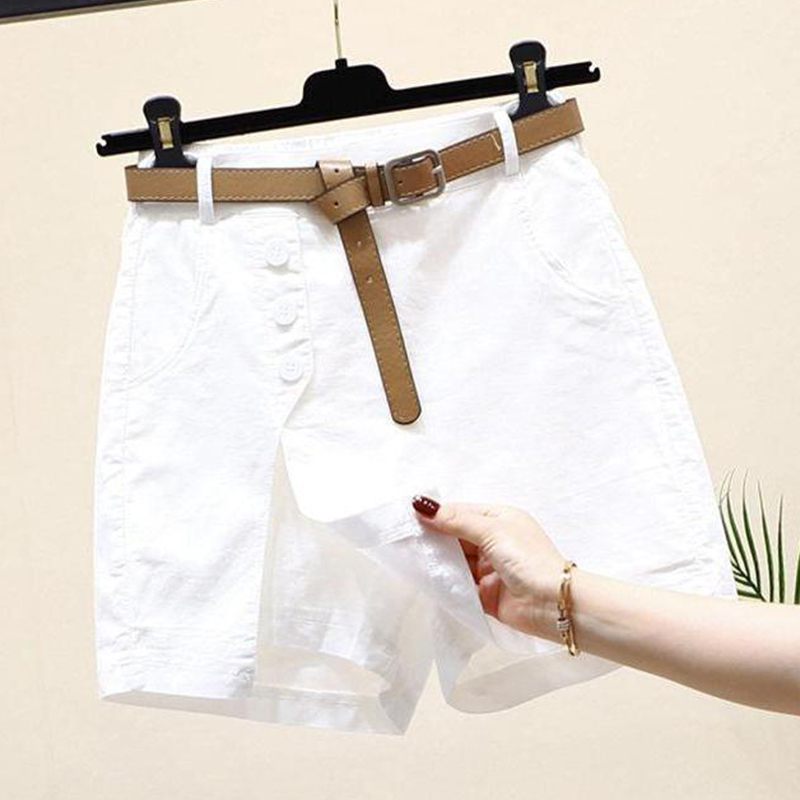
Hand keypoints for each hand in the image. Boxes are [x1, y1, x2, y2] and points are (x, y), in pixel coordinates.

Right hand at [412, 496, 566, 638]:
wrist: (555, 604)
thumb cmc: (528, 559)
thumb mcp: (491, 531)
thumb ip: (455, 520)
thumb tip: (422, 504)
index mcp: (498, 519)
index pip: (459, 513)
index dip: (435, 515)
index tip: (407, 518)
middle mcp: (493, 542)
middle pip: (454, 537)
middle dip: (432, 540)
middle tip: (403, 541)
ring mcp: (488, 569)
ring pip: (454, 562)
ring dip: (437, 562)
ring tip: (409, 560)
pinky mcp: (484, 594)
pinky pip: (458, 586)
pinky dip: (444, 584)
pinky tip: (424, 581)